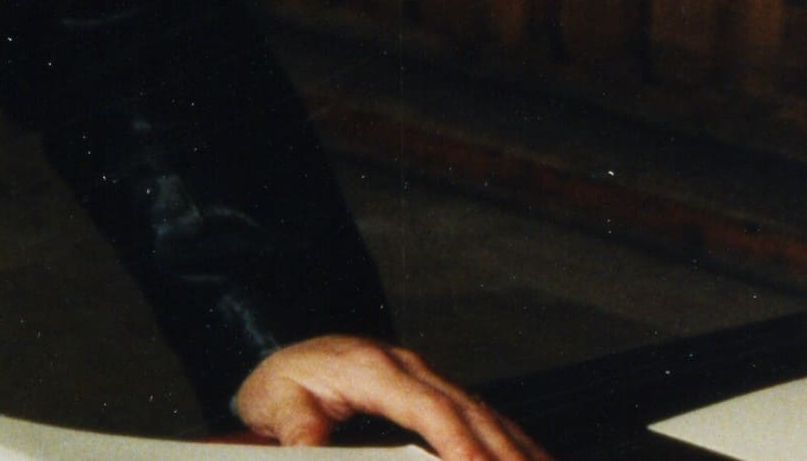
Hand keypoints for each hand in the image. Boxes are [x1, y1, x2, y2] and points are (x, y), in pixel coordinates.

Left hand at [232, 335, 547, 459]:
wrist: (284, 356)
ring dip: (518, 447)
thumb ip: (298, 432)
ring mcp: (425, 377)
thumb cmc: (280, 385)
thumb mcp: (275, 404)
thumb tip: (314, 456)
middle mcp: (408, 368)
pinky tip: (531, 458)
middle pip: (469, 411)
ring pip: (484, 413)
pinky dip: (509, 440)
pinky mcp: (434, 390)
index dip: (458, 440)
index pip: (428, 407)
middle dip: (503, 451)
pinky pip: (480, 415)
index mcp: (370, 368)